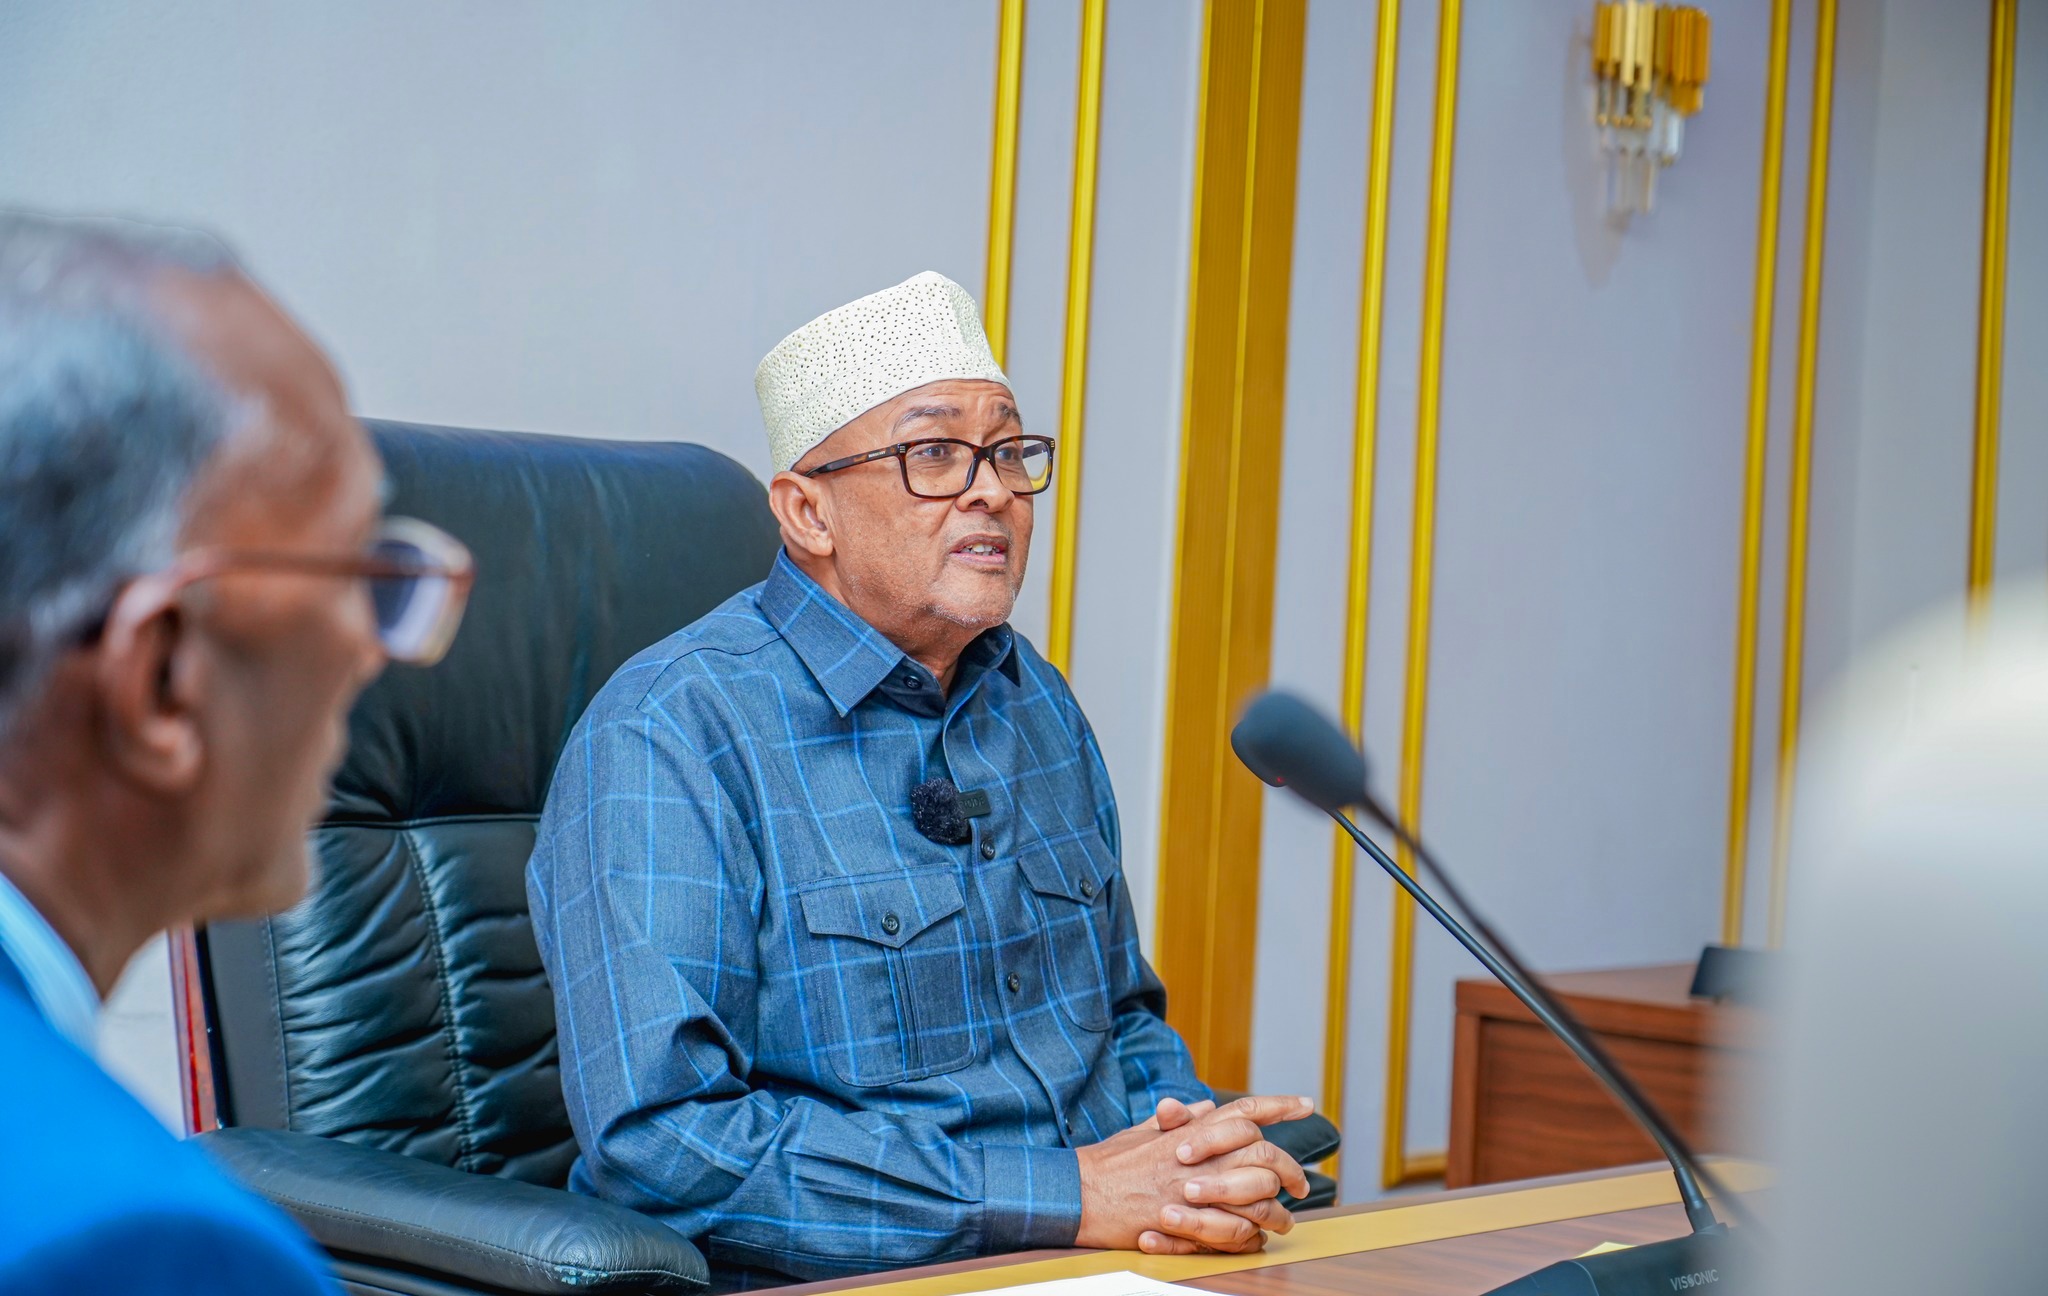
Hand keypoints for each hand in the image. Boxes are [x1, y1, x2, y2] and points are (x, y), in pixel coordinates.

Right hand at [1076, 1094, 1313, 1254]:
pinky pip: (1238, 1231)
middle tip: (1299, 1184)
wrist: (1080, 1194)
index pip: (1244, 1109)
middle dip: (1290, 1170)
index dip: (1279, 1104)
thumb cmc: (1108, 1163)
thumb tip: (1205, 1106)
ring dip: (1276, 1212)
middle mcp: (1199, 1156)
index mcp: (1191, 1130)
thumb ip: (1180, 1120)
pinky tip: (1256, 1239)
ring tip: (1284, 1221)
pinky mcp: (1189, 1223)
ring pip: (1258, 1196)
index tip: (1307, 1103)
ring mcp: (1196, 1190)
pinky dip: (1252, 1237)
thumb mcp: (1144, 1131)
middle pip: (1264, 1155)